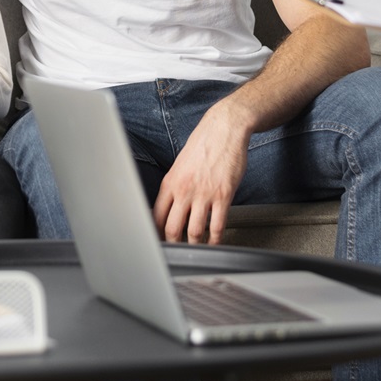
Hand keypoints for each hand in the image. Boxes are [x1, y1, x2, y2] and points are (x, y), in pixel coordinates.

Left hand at [153, 105, 248, 244]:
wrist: (224, 129)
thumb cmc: (204, 144)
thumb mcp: (180, 164)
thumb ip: (175, 185)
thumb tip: (171, 205)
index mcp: (171, 182)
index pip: (157, 215)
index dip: (156, 233)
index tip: (160, 241)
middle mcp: (184, 190)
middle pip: (172, 228)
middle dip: (173, 244)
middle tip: (177, 251)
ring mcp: (204, 194)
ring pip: (194, 231)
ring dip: (195, 245)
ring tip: (197, 249)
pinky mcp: (223, 195)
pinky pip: (217, 225)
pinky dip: (216, 239)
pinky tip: (216, 243)